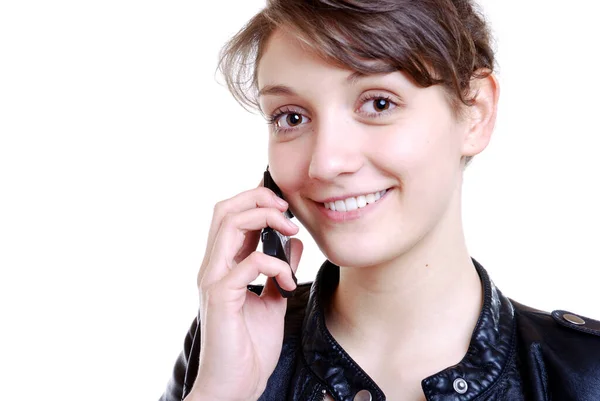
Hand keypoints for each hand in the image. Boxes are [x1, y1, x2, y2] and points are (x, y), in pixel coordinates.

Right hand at [189, 185, 302, 400]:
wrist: (236, 386)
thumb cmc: (249, 348)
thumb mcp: (274, 301)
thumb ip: (281, 271)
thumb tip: (294, 244)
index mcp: (224, 266)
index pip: (231, 216)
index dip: (255, 199)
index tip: (285, 203)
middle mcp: (213, 267)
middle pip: (225, 209)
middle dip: (258, 198)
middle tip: (288, 209)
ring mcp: (213, 280)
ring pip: (230, 224)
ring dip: (265, 218)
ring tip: (291, 231)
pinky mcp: (220, 297)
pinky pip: (249, 263)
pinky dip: (276, 264)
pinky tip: (288, 282)